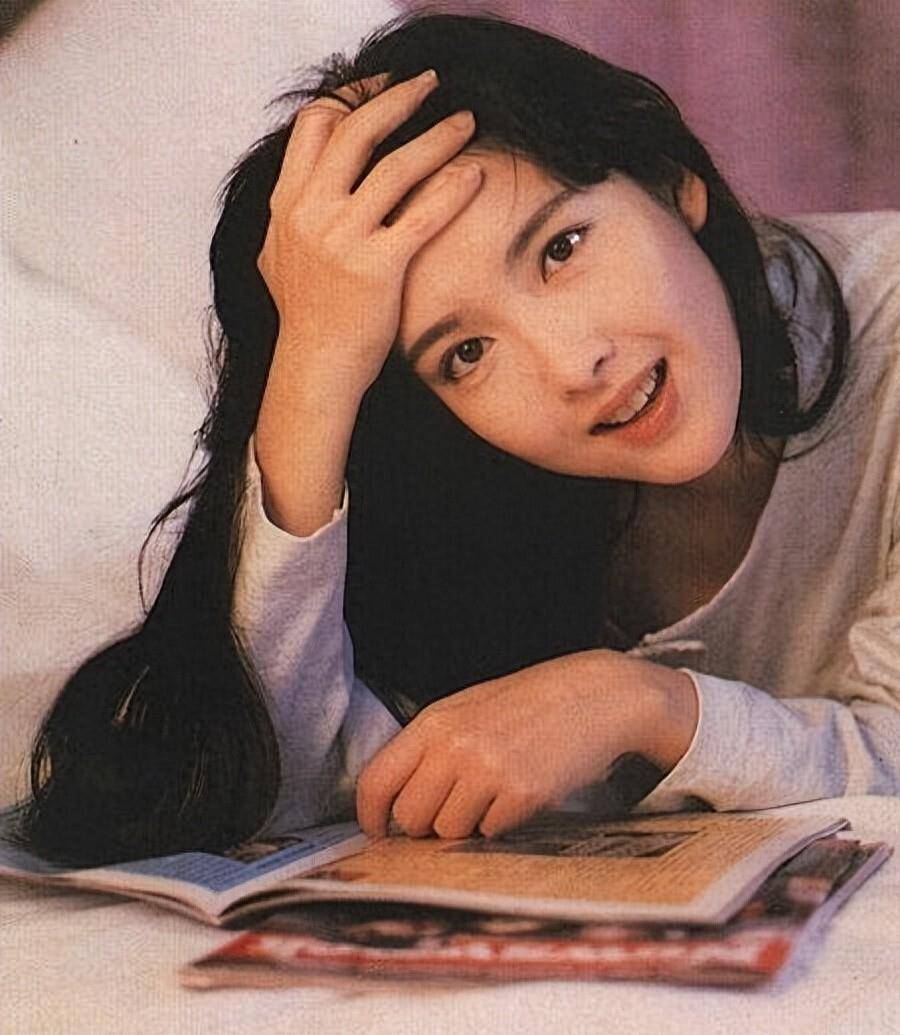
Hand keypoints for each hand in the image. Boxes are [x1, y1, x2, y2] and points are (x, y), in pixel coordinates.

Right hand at [256, 68, 483, 395]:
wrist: (315, 366)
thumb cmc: (304, 315)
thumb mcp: (277, 254)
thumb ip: (290, 213)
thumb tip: (302, 183)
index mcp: (286, 203)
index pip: (315, 124)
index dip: (352, 96)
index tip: (384, 89)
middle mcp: (310, 212)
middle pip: (356, 130)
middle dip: (398, 98)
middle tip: (431, 84)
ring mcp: (342, 238)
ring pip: (395, 166)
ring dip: (436, 136)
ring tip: (466, 121)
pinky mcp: (377, 267)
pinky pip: (422, 214)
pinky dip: (452, 189)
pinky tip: (474, 174)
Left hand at [355, 650, 697, 838]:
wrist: (595, 696)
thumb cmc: (528, 706)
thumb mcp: (468, 711)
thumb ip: (430, 750)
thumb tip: (396, 804)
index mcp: (434, 723)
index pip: (376, 780)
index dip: (370, 816)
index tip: (378, 833)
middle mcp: (455, 746)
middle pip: (410, 817)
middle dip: (427, 824)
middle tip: (456, 807)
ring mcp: (488, 770)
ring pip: (448, 832)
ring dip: (467, 825)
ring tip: (494, 793)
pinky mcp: (523, 794)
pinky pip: (490, 833)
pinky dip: (502, 824)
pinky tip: (520, 793)